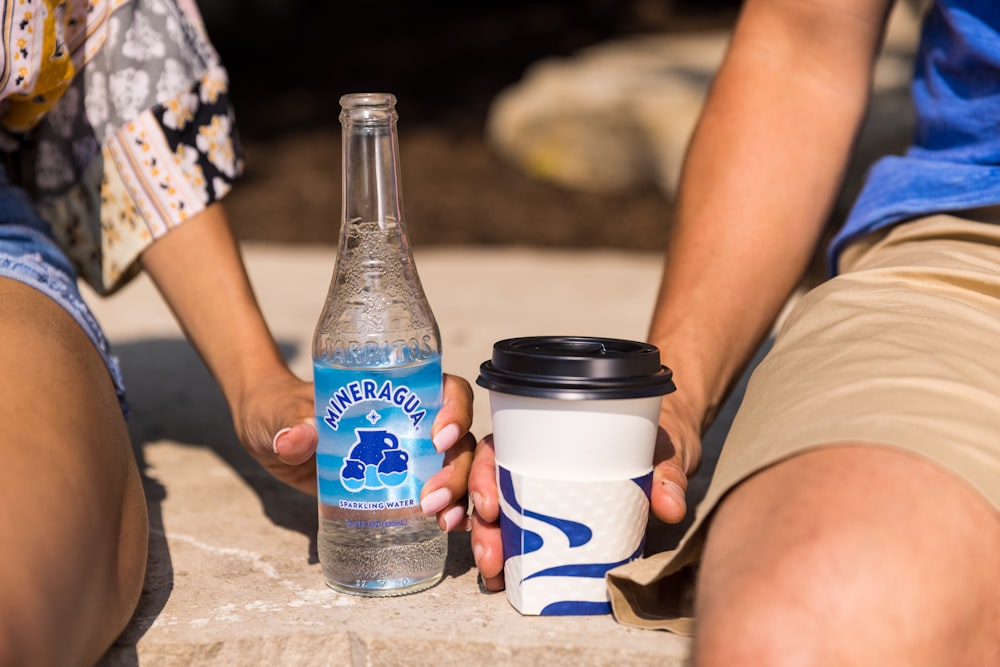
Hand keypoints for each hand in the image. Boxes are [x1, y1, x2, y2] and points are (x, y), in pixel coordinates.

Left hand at [235, 370, 474, 531]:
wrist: (269, 436)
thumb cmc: (278, 409)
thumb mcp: (278, 412)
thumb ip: (288, 422)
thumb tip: (294, 439)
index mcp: (396, 389)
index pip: (445, 390)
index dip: (455, 410)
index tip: (439, 439)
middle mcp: (413, 420)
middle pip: (458, 439)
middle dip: (457, 470)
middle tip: (432, 500)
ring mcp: (410, 456)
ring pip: (457, 470)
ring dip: (460, 496)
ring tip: (442, 521)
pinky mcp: (400, 486)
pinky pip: (440, 496)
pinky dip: (451, 511)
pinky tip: (446, 528)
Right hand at [468, 399, 703, 591]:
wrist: (669, 447)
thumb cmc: (656, 437)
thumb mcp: (663, 447)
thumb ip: (667, 472)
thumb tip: (670, 506)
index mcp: (545, 432)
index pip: (496, 446)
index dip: (481, 474)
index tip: (490, 506)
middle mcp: (531, 460)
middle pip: (486, 486)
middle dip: (481, 524)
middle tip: (491, 556)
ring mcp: (538, 491)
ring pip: (495, 513)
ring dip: (487, 543)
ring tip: (494, 574)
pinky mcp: (551, 519)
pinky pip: (517, 534)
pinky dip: (504, 556)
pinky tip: (501, 578)